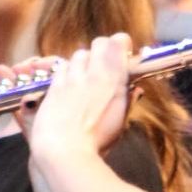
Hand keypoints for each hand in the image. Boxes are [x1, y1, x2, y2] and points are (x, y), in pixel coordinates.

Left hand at [21, 35, 134, 159]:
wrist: (63, 149)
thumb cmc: (96, 141)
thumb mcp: (121, 122)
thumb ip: (129, 101)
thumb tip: (136, 90)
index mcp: (114, 79)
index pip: (118, 42)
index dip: (122, 44)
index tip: (125, 53)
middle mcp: (92, 72)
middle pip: (98, 43)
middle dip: (104, 49)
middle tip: (106, 64)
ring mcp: (71, 77)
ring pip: (79, 54)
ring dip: (85, 61)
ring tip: (86, 76)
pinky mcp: (54, 84)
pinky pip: (63, 67)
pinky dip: (68, 71)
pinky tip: (70, 84)